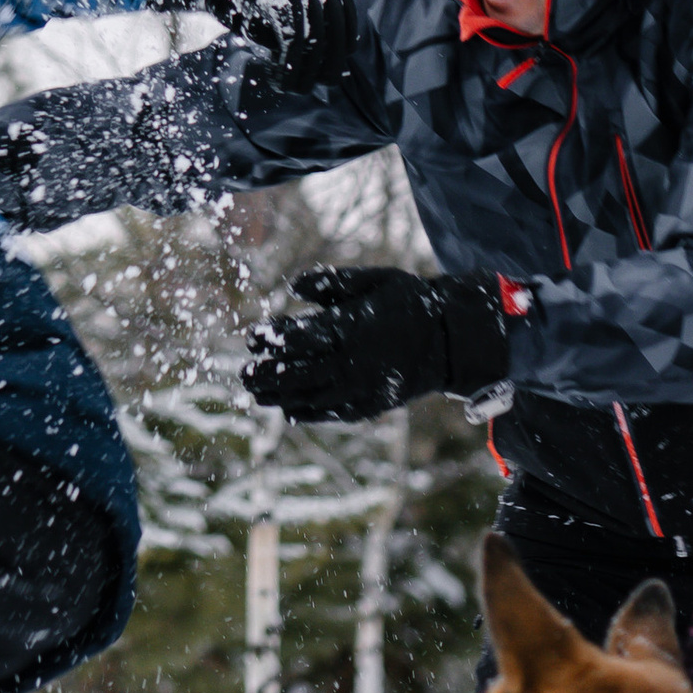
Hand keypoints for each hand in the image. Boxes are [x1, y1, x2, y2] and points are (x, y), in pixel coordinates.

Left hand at [242, 265, 508, 419]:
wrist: (449, 339)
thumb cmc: (406, 301)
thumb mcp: (372, 279)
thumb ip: (331, 282)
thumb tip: (291, 287)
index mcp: (352, 327)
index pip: (301, 337)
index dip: (273, 339)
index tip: (251, 338)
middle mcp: (354, 362)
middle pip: (300, 373)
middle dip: (268, 375)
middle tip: (243, 375)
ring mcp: (364, 388)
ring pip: (314, 397)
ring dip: (281, 397)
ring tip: (255, 395)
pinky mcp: (373, 405)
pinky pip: (335, 413)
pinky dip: (310, 413)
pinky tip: (289, 412)